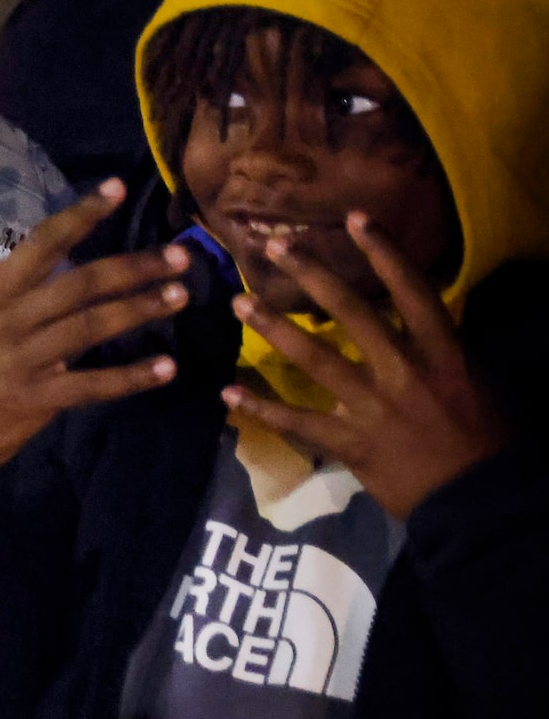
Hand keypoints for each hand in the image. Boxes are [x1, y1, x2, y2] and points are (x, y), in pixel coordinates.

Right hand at [0, 180, 190, 467]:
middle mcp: (9, 321)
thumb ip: (23, 292)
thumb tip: (75, 262)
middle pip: (79, 285)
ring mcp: (24, 360)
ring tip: (179, 295)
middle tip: (179, 256)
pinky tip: (167, 368)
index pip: (42, 244)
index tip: (117, 188)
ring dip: (139, 309)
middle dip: (133, 268)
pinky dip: (132, 377)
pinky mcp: (40, 398)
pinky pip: (93, 385)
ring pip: (91, 327)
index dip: (80, 215)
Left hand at [226, 214, 504, 518]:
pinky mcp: (350, 442)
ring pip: (314, 357)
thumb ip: (444, 351)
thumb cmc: (490, 439)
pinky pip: (297, 420)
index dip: (382, 251)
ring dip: (274, 328)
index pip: (410, 290)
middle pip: (350, 311)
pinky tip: (228, 393)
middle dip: (310, 275)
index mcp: (443, 351)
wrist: (481, 499)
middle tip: (276, 247)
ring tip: (239, 303)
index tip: (354, 218)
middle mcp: (404, 370)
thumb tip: (416, 323)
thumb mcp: (479, 382)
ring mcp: (372, 406)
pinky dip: (260, 407)